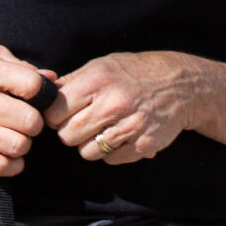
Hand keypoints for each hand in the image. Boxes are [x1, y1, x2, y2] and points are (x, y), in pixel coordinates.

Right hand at [0, 44, 51, 176]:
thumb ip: (21, 68)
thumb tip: (53, 81)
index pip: (32, 86)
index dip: (41, 94)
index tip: (33, 98)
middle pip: (30, 121)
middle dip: (33, 123)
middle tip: (24, 121)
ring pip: (19, 146)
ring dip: (22, 144)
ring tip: (13, 136)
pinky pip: (2, 167)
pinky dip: (12, 164)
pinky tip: (6, 153)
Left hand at [50, 51, 212, 164]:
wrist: (181, 85)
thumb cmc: (135, 73)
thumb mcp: (102, 66)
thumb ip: (72, 81)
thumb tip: (44, 92)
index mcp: (97, 81)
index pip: (55, 112)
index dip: (56, 116)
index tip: (65, 114)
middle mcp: (113, 104)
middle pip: (68, 135)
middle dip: (71, 132)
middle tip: (84, 124)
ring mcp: (129, 127)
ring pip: (87, 152)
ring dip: (90, 145)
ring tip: (103, 130)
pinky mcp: (142, 145)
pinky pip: (110, 160)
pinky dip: (111, 152)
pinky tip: (120, 136)